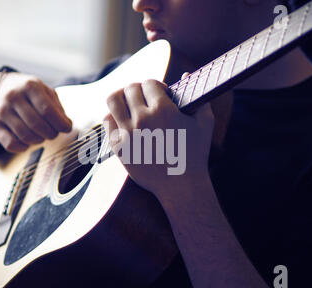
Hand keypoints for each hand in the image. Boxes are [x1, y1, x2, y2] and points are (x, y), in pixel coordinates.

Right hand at [0, 73, 71, 152]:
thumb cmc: (27, 92)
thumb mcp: (44, 91)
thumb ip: (57, 107)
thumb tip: (66, 125)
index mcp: (29, 86)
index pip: (47, 111)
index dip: (60, 124)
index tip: (67, 128)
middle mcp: (13, 97)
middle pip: (37, 125)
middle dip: (51, 133)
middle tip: (54, 133)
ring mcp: (1, 111)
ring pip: (25, 136)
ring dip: (39, 140)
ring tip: (42, 136)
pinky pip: (11, 144)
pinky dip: (23, 147)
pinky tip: (27, 141)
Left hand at [104, 79, 213, 199]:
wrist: (180, 186)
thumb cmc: (195, 155)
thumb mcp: (204, 123)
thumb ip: (196, 96)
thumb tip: (184, 75)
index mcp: (163, 110)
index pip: (149, 83)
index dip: (155, 86)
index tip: (160, 95)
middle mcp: (142, 119)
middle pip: (130, 88)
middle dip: (138, 90)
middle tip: (145, 99)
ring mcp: (128, 133)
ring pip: (113, 100)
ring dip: (120, 98)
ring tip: (129, 104)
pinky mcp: (119, 147)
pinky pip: (107, 121)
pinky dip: (113, 117)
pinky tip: (124, 121)